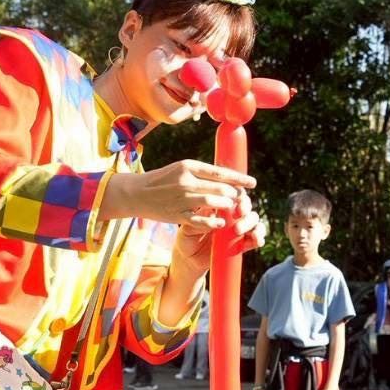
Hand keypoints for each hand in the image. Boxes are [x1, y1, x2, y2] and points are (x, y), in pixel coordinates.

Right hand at [102, 159, 255, 231]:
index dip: (239, 178)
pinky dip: (213, 223)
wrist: (136, 193)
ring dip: (227, 207)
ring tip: (232, 208)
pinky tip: (221, 223)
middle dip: (235, 195)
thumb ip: (202, 173)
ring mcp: (181, 199)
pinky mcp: (177, 214)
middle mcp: (186, 181)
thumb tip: (227, 176)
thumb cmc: (162, 179)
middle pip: (220, 188)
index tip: (253, 183)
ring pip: (214, 203)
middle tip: (241, 199)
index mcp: (188, 166)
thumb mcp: (181, 169)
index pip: (220, 172)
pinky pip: (200, 221)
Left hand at [170, 190, 265, 279]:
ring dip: (252, 223)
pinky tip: (256, 240)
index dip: (237, 195)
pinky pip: (256, 238)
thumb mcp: (189, 227)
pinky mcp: (243, 244)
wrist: (189, 258)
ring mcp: (239, 229)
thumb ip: (200, 220)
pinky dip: (259, 238)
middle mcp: (232, 216)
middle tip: (240, 213)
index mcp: (219, 207)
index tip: (234, 199)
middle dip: (246, 208)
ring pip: (254, 220)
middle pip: (246, 206)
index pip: (233, 195)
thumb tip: (214, 215)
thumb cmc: (187, 238)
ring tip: (238, 231)